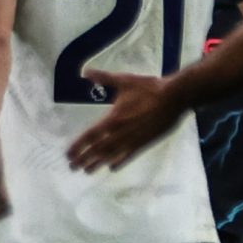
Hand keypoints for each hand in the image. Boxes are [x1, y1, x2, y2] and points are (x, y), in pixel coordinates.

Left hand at [66, 70, 183, 172]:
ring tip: (87, 171)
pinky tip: (112, 168)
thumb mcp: (123, 81)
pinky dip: (119, 162)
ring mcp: (132, 140)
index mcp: (112, 119)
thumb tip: (85, 71)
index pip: (90, 136)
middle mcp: (120, 133)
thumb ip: (103, 78)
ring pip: (111, 155)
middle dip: (84, 158)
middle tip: (72, 167)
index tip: (68, 154)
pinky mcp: (144, 143)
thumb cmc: (148, 88)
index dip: (78, 146)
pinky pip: (128, 156)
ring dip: (97, 163)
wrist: (174, 97)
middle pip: (97, 149)